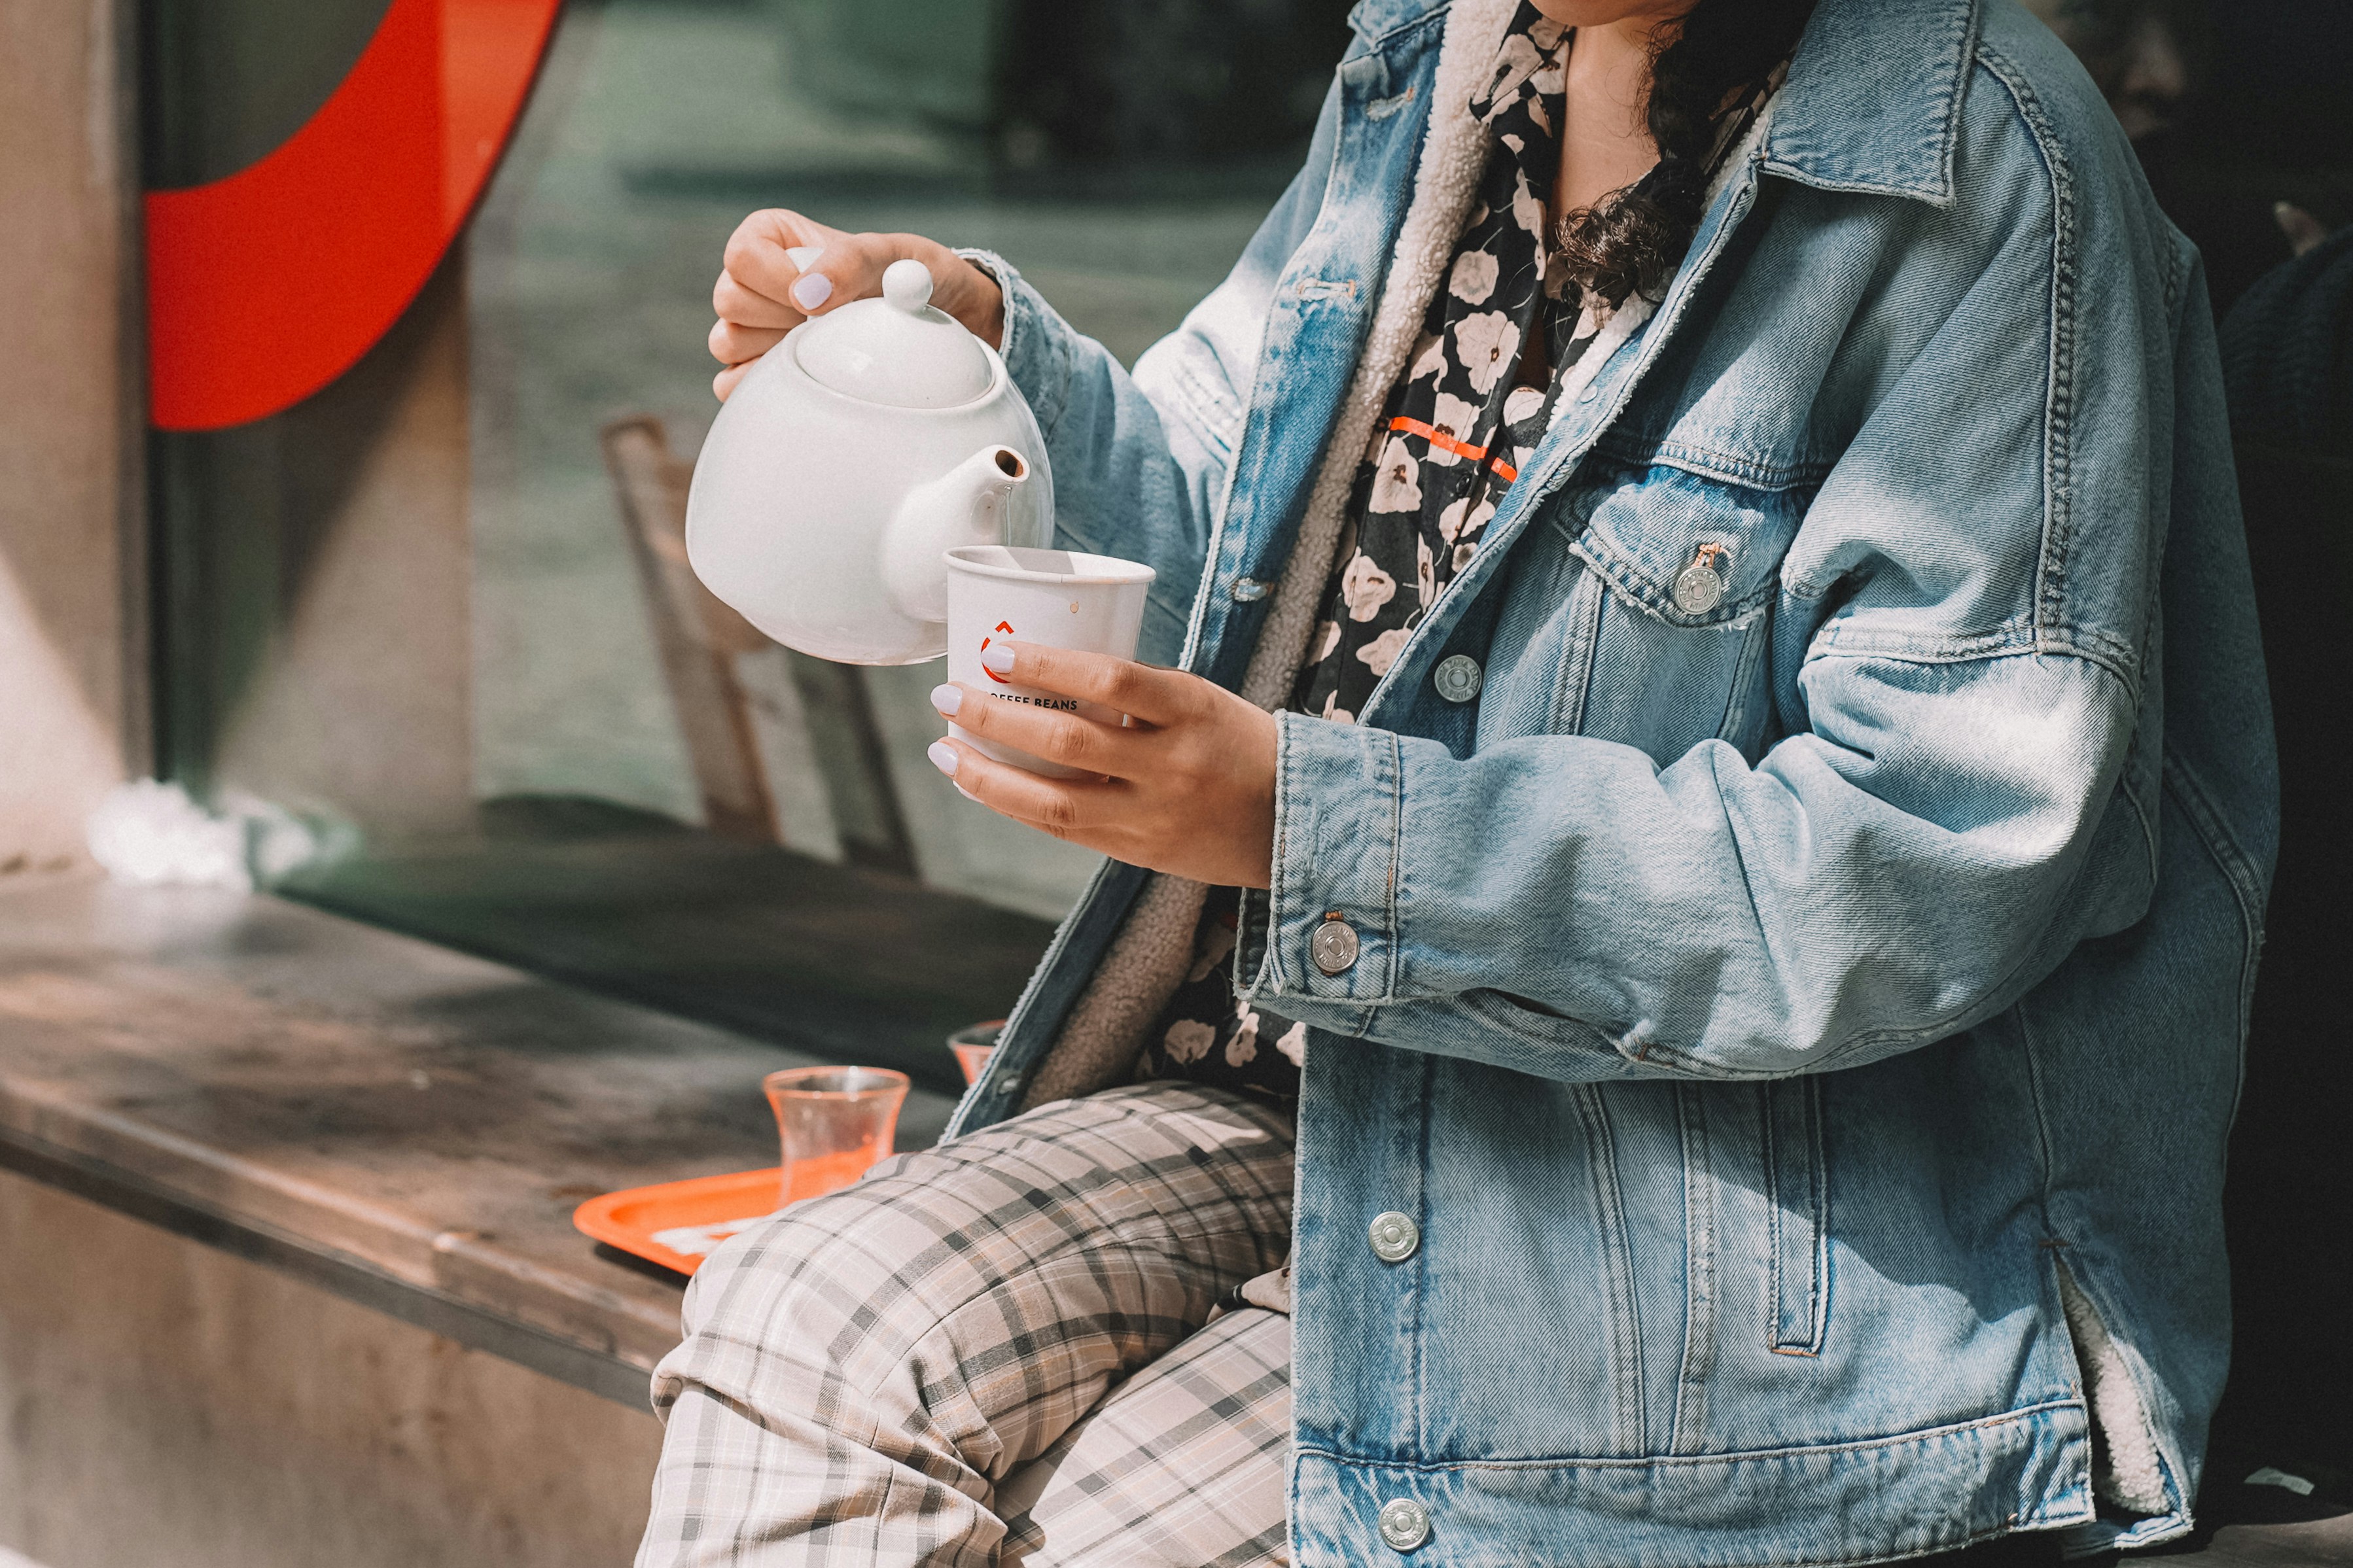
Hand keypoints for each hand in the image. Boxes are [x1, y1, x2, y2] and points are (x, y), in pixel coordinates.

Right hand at [708, 209, 1006, 399]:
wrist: (921, 321)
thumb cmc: (902, 277)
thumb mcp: (888, 258)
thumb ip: (850, 263)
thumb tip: (805, 296)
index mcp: (770, 236)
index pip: (742, 256)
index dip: (777, 281)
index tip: (819, 300)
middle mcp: (751, 278)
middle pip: (728, 301)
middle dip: (780, 318)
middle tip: (826, 323)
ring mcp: (747, 325)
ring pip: (726, 343)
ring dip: (775, 352)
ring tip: (821, 345)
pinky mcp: (751, 367)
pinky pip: (731, 384)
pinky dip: (763, 387)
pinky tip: (805, 375)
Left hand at [925, 642, 1277, 888]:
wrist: (1292, 821)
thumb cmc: (1235, 743)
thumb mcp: (1199, 700)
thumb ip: (1135, 693)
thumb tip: (1046, 673)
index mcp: (1189, 709)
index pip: (1109, 678)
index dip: (1045, 665)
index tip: (992, 652)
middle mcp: (1170, 765)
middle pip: (1067, 741)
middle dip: (995, 718)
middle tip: (947, 695)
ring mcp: (1152, 815)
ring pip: (1053, 801)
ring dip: (987, 775)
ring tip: (945, 749)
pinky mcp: (1137, 851)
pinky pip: (1064, 830)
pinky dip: (1016, 807)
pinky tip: (981, 785)